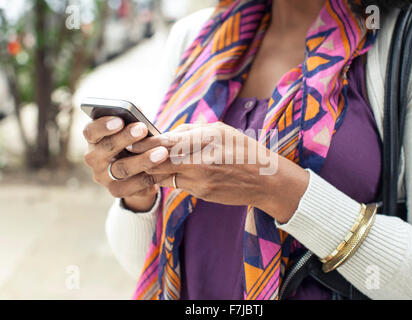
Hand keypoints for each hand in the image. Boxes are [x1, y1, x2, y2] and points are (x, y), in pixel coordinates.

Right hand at [83, 116, 168, 211]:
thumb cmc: (134, 143)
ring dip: (143, 160)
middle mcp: (94, 159)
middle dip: (125, 138)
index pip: (91, 131)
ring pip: (122, 168)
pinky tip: (166, 170)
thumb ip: (131, 120)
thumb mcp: (131, 131)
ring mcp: (103, 177)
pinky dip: (151, 177)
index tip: (119, 119)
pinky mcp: (116, 191)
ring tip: (162, 152)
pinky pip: (134, 185)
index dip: (103, 126)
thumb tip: (139, 110)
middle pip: (106, 148)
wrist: (135, 173)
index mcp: (94, 140)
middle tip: (142, 128)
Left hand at [129, 122, 309, 221]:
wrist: (266, 181)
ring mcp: (199, 180)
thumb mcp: (220, 130)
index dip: (142, 142)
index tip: (129, 140)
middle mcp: (199, 161)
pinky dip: (165, 178)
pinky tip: (158, 173)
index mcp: (204, 140)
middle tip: (123, 155)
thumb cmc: (244, 149)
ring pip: (162, 175)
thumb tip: (166, 133)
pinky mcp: (200, 193)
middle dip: (138, 159)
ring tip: (135, 164)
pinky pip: (176, 184)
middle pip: (156, 161)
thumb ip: (191, 131)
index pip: (163, 142)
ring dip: (147, 170)